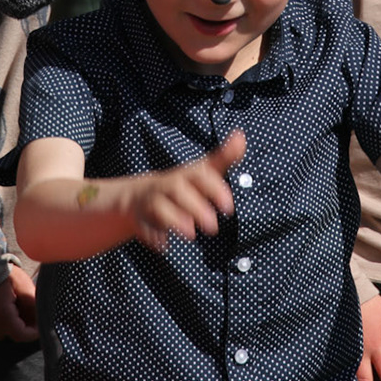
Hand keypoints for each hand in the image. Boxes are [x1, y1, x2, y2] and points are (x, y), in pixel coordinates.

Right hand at [0, 264, 39, 341]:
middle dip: (24, 324)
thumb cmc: (1, 273)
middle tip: (30, 308)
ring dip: (10, 322)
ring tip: (16, 303)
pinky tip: (2, 305)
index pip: (23, 335)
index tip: (42, 320)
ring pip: (1, 330)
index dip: (35, 330)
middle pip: (12, 333)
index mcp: (3, 320)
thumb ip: (33, 303)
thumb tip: (41, 316)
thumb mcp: (23, 285)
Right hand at [124, 130, 246, 251]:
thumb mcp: (201, 170)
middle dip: (196, 207)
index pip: (199, 175)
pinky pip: (143, 226)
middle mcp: (167, 185)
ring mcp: (152, 201)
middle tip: (213, 225)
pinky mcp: (141, 218)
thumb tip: (240, 136)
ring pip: (159, 207)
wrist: (139, 196)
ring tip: (190, 233)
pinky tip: (164, 244)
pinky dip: (153, 235)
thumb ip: (223, 157)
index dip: (214, 189)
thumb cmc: (180, 184)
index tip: (228, 206)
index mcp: (185, 174)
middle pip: (178, 189)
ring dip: (174, 220)